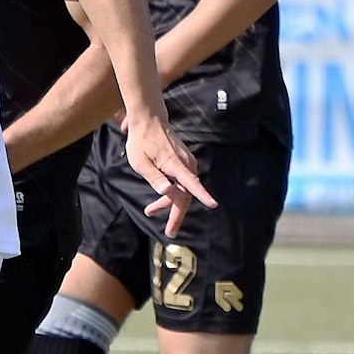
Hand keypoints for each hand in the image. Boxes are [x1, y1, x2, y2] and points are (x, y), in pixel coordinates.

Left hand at [123, 115, 217, 237]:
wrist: (150, 121)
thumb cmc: (141, 142)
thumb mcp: (140, 162)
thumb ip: (154, 178)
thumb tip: (167, 192)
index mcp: (174, 164)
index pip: (190, 182)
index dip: (202, 194)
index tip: (212, 204)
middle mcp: (185, 164)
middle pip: (186, 194)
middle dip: (178, 215)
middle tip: (170, 232)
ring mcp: (186, 163)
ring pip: (183, 190)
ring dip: (170, 204)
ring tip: (151, 211)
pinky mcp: (184, 163)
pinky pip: (182, 183)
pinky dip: (172, 194)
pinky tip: (160, 200)